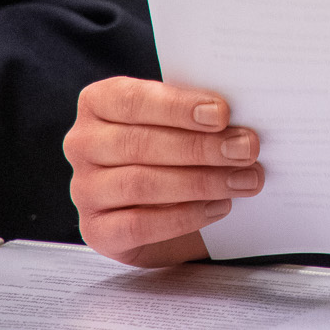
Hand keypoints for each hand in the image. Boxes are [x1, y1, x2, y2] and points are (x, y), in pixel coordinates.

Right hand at [65, 77, 263, 265]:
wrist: (165, 204)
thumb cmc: (177, 146)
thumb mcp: (183, 120)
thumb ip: (201, 114)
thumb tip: (242, 122)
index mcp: (99, 103)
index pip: (133, 99)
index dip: (178, 107)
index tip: (222, 114)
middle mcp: (83, 144)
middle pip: (139, 144)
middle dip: (200, 148)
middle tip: (246, 150)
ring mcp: (85, 189)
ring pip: (140, 183)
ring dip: (200, 182)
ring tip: (243, 180)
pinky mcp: (96, 230)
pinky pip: (139, 225)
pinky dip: (185, 216)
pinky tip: (219, 206)